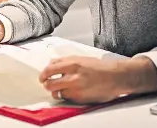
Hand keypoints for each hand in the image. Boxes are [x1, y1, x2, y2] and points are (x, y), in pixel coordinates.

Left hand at [39, 56, 156, 103]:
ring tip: (60, 88)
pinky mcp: (80, 98)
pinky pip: (67, 98)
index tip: (42, 77)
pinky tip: (72, 91)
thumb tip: (50, 64)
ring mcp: (76, 88)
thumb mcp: (80, 58)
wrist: (115, 77)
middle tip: (47, 84)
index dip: (43, 74)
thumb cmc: (98, 67)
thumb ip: (64, 61)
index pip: (49, 69)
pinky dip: (67, 95)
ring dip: (56, 90)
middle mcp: (73, 76)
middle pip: (49, 83)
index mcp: (72, 63)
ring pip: (57, 92)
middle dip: (47, 84)